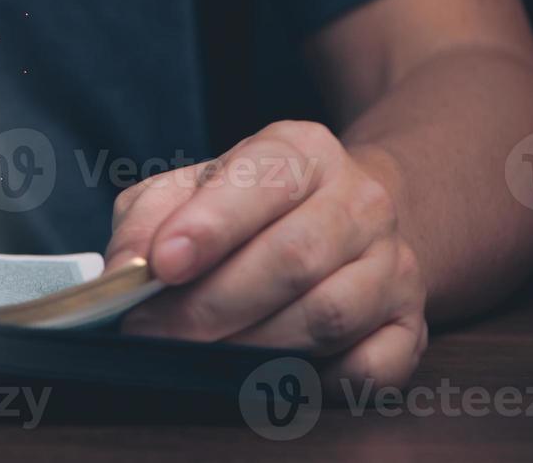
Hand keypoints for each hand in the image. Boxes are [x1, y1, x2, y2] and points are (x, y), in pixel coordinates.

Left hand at [107, 121, 427, 385]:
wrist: (345, 218)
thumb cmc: (251, 208)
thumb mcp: (190, 188)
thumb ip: (148, 219)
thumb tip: (121, 271)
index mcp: (302, 152)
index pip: (262, 182)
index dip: (210, 227)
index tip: (162, 265)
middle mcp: (360, 201)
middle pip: (292, 258)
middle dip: (212, 306)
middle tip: (155, 333)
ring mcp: (394, 263)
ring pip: (328, 315)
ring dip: (253, 345)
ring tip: (200, 354)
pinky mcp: (411, 324)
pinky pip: (372, 367)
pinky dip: (320, 380)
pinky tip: (276, 372)